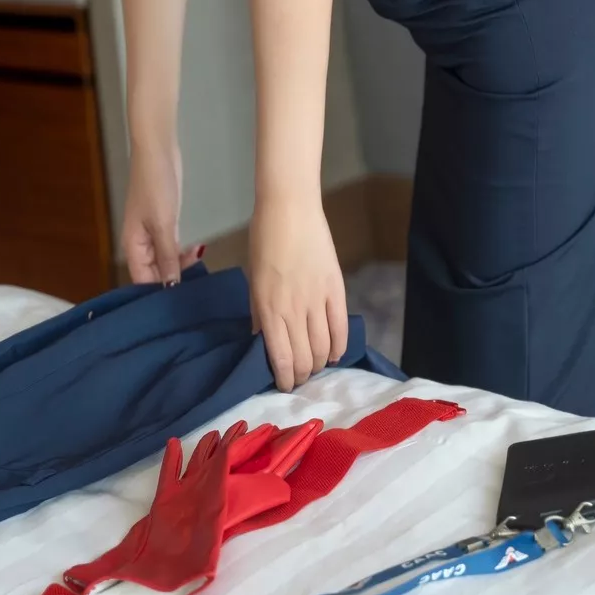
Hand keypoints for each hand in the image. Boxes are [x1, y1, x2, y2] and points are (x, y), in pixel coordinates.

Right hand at [121, 142, 202, 284]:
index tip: (180, 302)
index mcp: (133, 246)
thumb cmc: (155, 186)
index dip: (159, 292)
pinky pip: (171, 245)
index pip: (142, 280)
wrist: (157, 151)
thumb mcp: (163, 224)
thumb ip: (167, 256)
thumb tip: (170, 286)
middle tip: (197, 287)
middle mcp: (140, 243)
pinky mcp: (164, 222)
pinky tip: (197, 252)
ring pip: (165, 259)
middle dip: (173, 280)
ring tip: (200, 269)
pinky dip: (182, 251)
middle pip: (154, 273)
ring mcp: (152, 232)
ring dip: (180, 265)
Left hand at [248, 192, 347, 390]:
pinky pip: (340, 327)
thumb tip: (262, 340)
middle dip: (302, 374)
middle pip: (304, 357)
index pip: (281, 357)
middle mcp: (293, 310)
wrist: (289, 209)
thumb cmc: (263, 240)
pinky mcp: (335, 289)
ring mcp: (317, 300)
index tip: (284, 385)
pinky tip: (335, 355)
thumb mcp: (253, 281)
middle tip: (300, 378)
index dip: (285, 378)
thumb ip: (259, 313)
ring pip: (323, 347)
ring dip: (319, 363)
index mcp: (268, 309)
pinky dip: (339, 346)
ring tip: (315, 368)